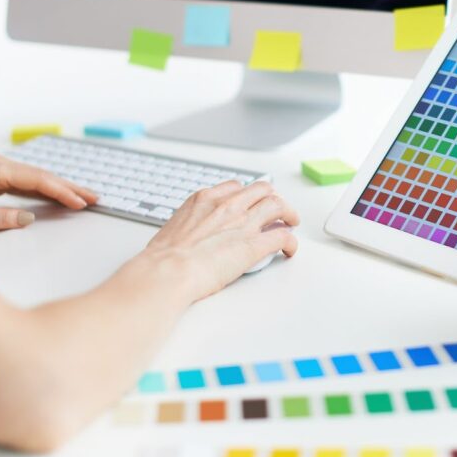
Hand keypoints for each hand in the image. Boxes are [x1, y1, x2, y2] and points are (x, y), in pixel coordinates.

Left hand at [0, 153, 97, 234]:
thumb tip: (30, 218)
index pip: (37, 180)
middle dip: (69, 187)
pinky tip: (55, 195)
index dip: (62, 192)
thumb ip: (1, 219)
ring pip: (35, 177)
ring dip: (59, 187)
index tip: (81, 202)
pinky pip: (24, 181)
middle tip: (94, 197)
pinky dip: (43, 188)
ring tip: (82, 197)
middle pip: (41, 175)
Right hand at [143, 180, 299, 300]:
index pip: (236, 187)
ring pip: (278, 205)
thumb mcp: (176, 226)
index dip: (248, 195)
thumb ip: (192, 224)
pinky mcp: (254, 245)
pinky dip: (291, 242)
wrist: (167, 270)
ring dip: (288, 213)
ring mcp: (243, 223)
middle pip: (262, 189)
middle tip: (277, 210)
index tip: (250, 202)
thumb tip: (194, 235)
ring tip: (291, 223)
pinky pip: (283, 236)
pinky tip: (289, 250)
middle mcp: (228, 205)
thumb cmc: (164, 256)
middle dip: (272, 198)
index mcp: (205, 199)